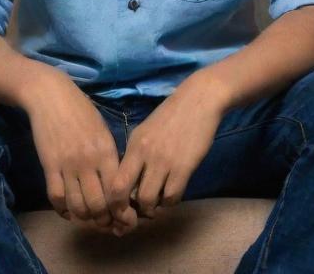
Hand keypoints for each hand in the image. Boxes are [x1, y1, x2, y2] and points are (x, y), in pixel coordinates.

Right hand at [24, 70, 138, 235]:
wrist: (51, 95)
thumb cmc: (81, 110)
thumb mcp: (102, 130)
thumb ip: (110, 157)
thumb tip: (117, 184)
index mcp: (106, 151)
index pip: (118, 192)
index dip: (122, 212)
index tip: (123, 218)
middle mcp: (89, 161)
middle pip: (98, 206)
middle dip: (103, 220)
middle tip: (104, 222)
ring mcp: (67, 165)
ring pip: (77, 206)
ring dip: (83, 218)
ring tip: (87, 217)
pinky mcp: (49, 166)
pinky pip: (56, 197)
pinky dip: (63, 209)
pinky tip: (68, 209)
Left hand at [106, 74, 225, 231]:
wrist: (199, 100)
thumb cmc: (172, 115)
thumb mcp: (146, 131)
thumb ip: (136, 154)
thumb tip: (129, 183)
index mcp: (133, 145)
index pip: (114, 182)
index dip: (114, 203)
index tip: (121, 209)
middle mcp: (144, 154)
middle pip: (125, 195)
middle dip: (128, 212)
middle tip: (138, 213)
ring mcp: (164, 161)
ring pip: (149, 201)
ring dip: (152, 208)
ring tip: (157, 202)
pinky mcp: (184, 167)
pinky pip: (172, 197)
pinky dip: (170, 202)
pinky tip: (172, 194)